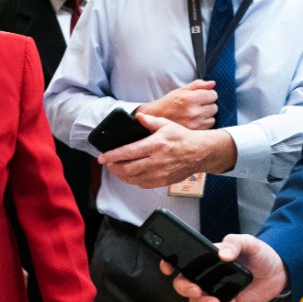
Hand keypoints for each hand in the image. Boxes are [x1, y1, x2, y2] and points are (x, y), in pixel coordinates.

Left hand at [97, 113, 235, 188]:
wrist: (200, 152)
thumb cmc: (183, 137)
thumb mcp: (167, 124)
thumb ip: (150, 121)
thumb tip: (138, 116)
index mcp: (156, 145)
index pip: (128, 152)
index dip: (112, 156)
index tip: (102, 157)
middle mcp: (157, 161)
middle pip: (128, 169)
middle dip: (114, 167)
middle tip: (108, 163)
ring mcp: (160, 173)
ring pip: (134, 179)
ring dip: (121, 175)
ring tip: (116, 169)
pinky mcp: (164, 181)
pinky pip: (144, 185)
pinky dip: (133, 181)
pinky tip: (130, 175)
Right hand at [137, 79, 217, 129]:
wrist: (154, 118)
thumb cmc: (168, 103)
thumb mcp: (180, 90)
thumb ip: (197, 85)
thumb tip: (213, 83)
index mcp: (190, 99)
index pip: (213, 95)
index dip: (207, 94)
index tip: (200, 96)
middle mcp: (193, 112)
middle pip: (214, 107)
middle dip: (207, 104)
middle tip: (196, 105)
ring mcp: (195, 124)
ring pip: (212, 117)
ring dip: (206, 115)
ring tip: (195, 113)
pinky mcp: (195, 132)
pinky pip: (208, 125)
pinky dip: (204, 123)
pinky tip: (194, 120)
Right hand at [160, 234, 287, 301]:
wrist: (280, 272)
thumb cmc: (260, 253)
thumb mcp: (248, 242)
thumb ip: (234, 243)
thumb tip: (222, 254)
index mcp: (206, 258)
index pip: (181, 260)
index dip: (169, 263)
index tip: (168, 267)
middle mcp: (207, 275)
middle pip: (183, 284)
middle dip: (184, 288)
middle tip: (196, 289)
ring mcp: (216, 290)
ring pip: (196, 301)